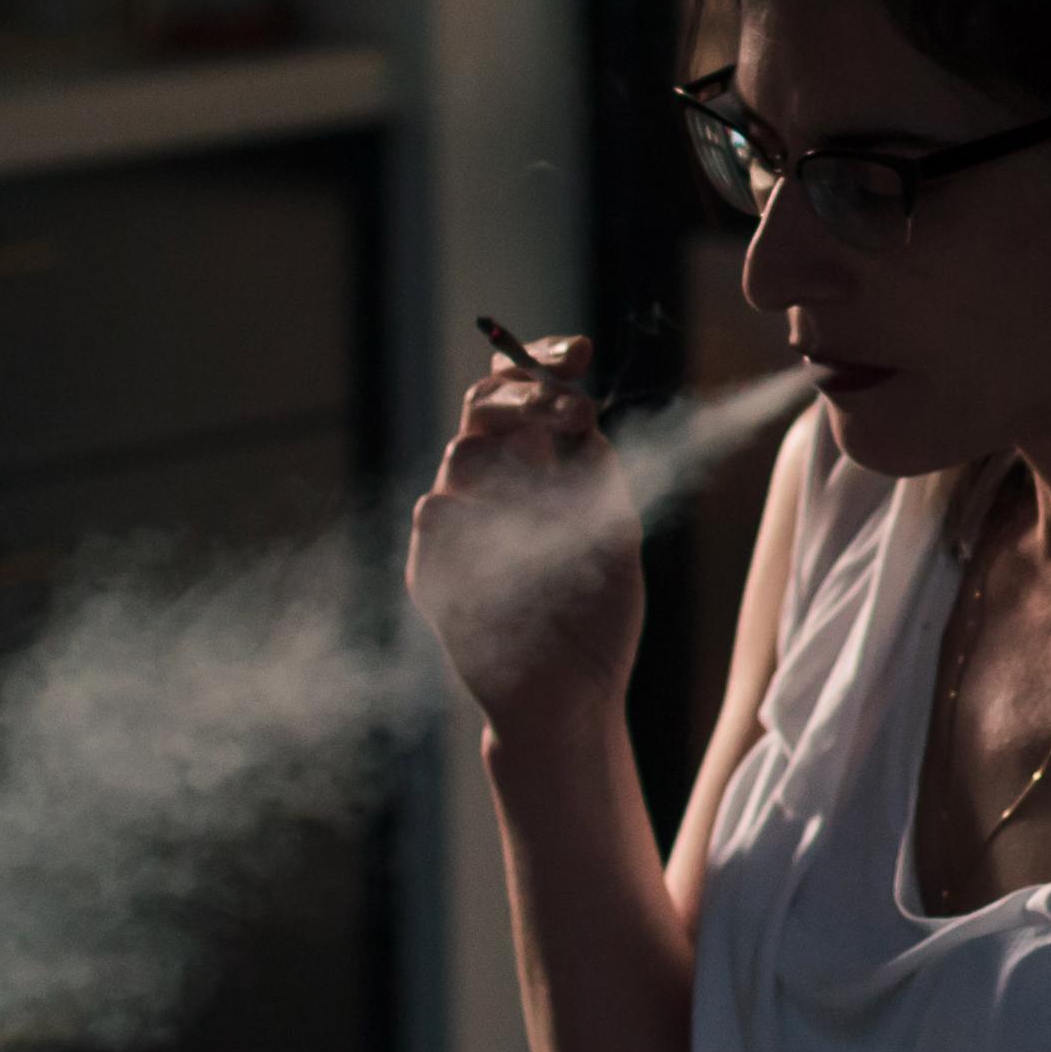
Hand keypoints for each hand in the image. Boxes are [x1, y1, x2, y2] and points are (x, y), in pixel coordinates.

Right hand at [404, 335, 640, 738]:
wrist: (571, 699)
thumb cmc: (597, 620)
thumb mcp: (616, 536)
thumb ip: (597, 477)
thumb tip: (583, 415)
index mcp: (535, 473)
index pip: (523, 395)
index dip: (543, 364)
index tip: (581, 352)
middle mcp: (492, 490)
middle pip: (484, 407)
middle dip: (526, 395)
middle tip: (569, 408)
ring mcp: (460, 528)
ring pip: (463, 450)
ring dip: (510, 448)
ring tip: (553, 477)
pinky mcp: (434, 570)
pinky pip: (436, 512)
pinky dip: (472, 509)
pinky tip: (504, 529)